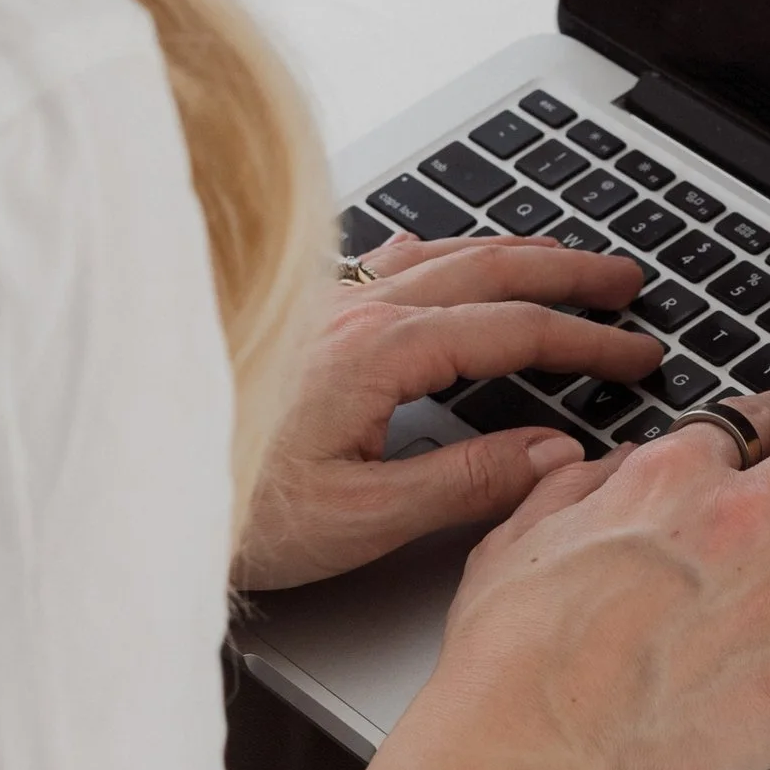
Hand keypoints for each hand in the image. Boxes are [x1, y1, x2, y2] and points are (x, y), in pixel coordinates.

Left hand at [235, 233, 662, 592]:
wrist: (132, 490)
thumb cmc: (234, 511)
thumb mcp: (363, 518)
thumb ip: (466, 481)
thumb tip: (551, 455)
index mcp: (380, 352)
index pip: (513, 331)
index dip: (586, 340)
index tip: (637, 353)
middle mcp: (353, 310)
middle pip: (487, 266)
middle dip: (567, 270)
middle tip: (627, 282)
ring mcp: (323, 303)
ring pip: (439, 252)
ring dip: (511, 252)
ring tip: (562, 258)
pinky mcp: (298, 316)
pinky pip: (386, 257)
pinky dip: (439, 250)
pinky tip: (438, 252)